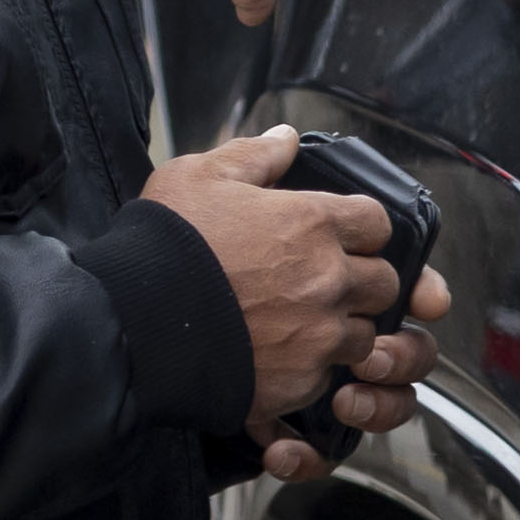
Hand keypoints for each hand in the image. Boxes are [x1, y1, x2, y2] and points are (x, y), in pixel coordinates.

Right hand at [143, 125, 450, 468]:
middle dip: (362, 281)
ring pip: (365, 335)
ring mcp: (318, 335)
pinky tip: (276, 357)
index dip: (360, 228)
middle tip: (323, 283)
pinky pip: (328, 377)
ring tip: (301, 326)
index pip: (377, 222)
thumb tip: (285, 138)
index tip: (341, 235)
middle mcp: (328, 279)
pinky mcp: (300, 381)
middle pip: (385, 283)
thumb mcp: (199, 177)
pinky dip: (310, 369)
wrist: (133, 322)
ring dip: (342, 329)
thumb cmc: (165, 246)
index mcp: (312, 223)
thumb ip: (253, 155)